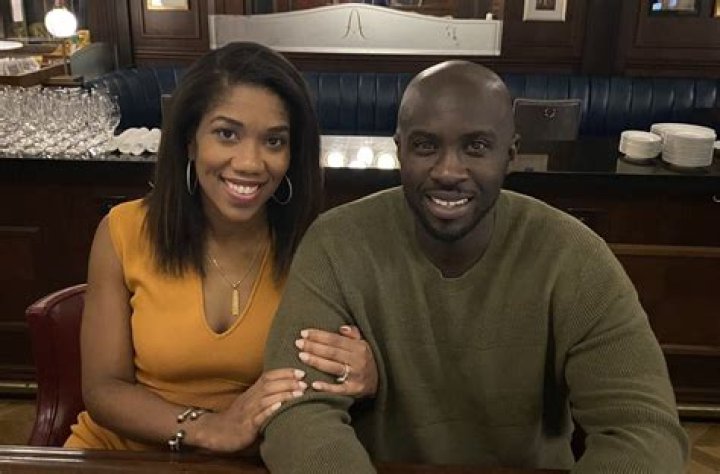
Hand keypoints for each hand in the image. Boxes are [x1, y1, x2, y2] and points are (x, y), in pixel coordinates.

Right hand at [192, 368, 306, 451]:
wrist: (214, 432)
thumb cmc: (236, 418)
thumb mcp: (250, 404)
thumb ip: (265, 396)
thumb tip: (287, 390)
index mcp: (252, 392)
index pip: (268, 376)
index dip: (284, 372)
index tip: (300, 372)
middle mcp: (250, 399)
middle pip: (269, 385)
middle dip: (288, 382)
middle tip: (304, 382)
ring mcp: (247, 412)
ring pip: (265, 399)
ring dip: (283, 394)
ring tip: (299, 393)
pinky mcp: (246, 427)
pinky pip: (258, 417)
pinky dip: (269, 411)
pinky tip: (279, 407)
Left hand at [295, 326, 377, 397]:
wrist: (381, 382)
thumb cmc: (366, 360)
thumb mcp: (364, 344)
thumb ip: (353, 334)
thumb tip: (341, 327)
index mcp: (360, 347)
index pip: (336, 339)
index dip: (319, 335)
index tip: (304, 333)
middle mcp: (358, 361)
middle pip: (332, 352)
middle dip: (314, 347)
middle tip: (298, 343)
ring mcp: (356, 376)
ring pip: (333, 367)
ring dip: (316, 362)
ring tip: (301, 356)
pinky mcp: (354, 390)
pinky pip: (339, 389)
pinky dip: (327, 387)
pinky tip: (314, 384)